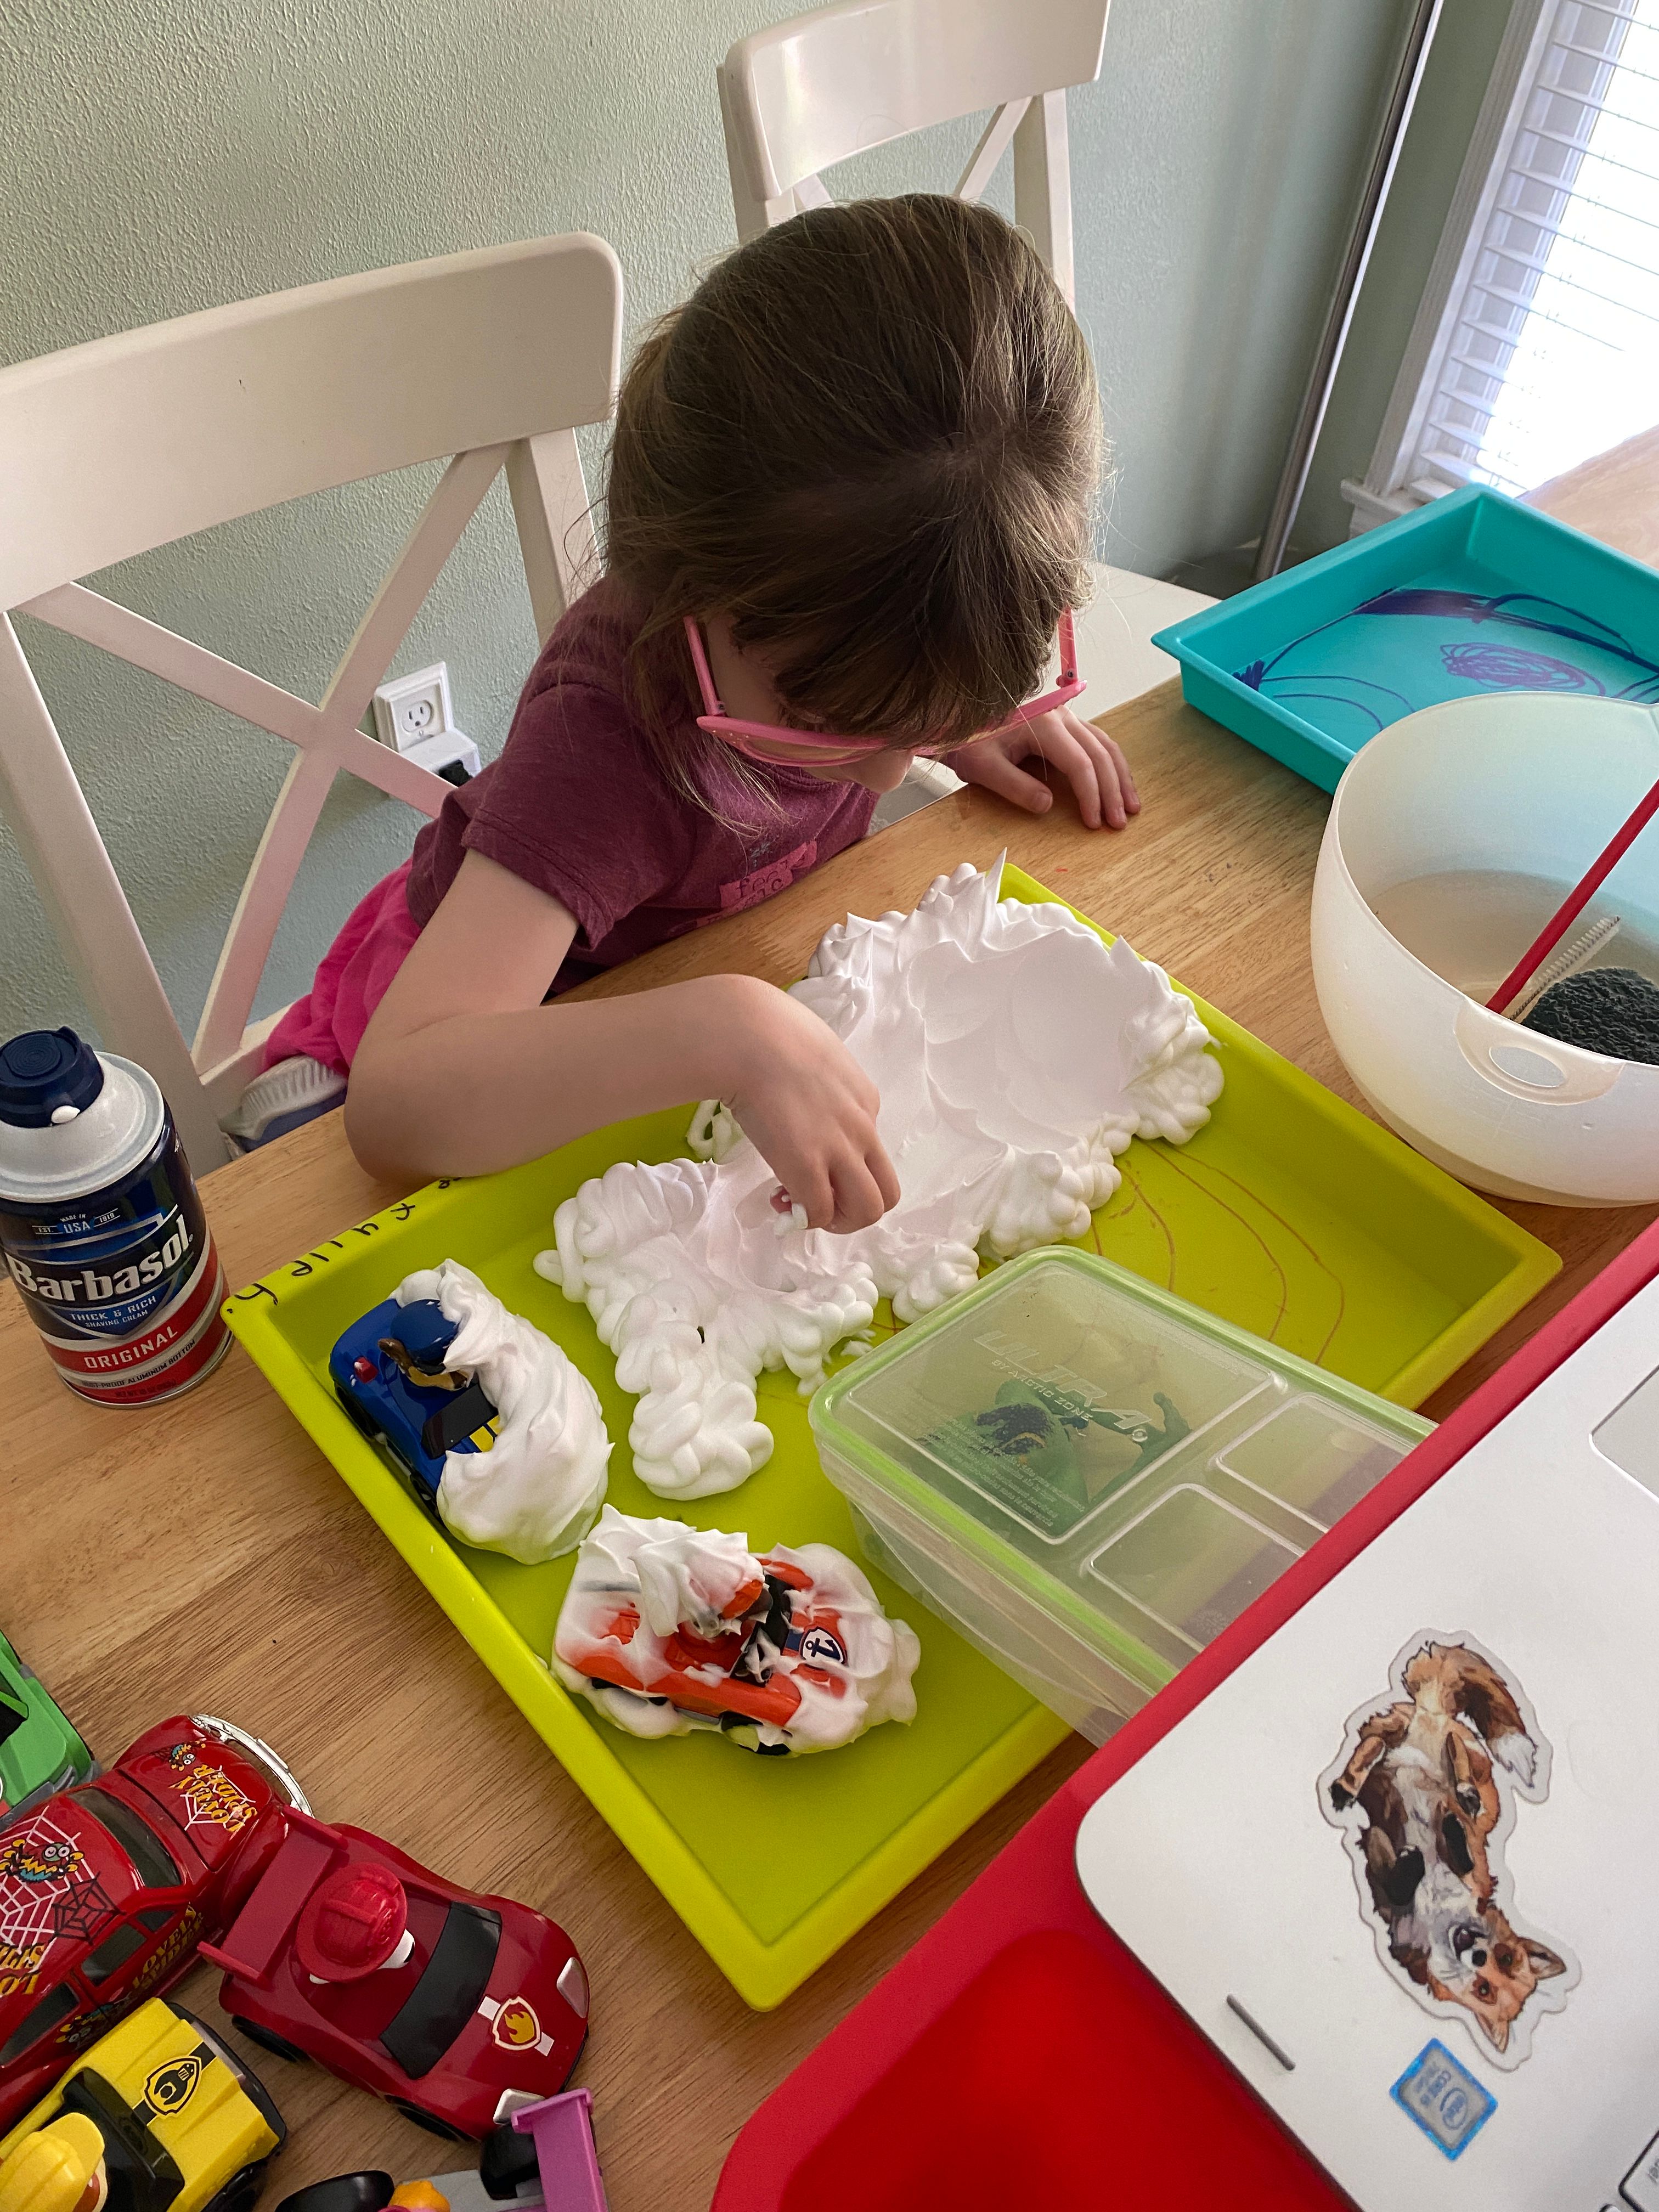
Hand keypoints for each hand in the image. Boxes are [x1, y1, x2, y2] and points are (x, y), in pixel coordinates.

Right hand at [724, 981, 899, 1233]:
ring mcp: (839, 1150)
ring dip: (838, 1221)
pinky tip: (779, 1200)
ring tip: (804, 1210)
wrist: (748, 1037)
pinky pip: (820, 1212)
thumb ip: (819, 1083)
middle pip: (887, 1192)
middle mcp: (862, 1129)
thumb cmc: (768, 1032)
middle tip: (820, 1201)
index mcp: (865, 1100)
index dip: (842, 1165)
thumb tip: (798, 1098)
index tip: (810, 1160)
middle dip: (855, 1208)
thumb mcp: (814, 1054)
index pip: (871, 1149)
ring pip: (868, 1210)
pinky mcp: (807, 1166)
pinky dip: (803, 1218)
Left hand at [949, 708, 1139, 829]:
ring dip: (1119, 776)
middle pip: (1100, 753)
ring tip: (1130, 806)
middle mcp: (1061, 716)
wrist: (957, 715)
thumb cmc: (968, 739)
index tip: (1094, 822)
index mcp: (1043, 725)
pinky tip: (1117, 783)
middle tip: (1118, 822)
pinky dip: (1110, 764)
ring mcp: (1064, 717)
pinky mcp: (1063, 723)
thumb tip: (1047, 805)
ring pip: (1104, 745)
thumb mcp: (983, 767)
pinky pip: (1096, 741)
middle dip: (1112, 790)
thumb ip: (1014, 786)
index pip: (1080, 763)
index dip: (1090, 795)